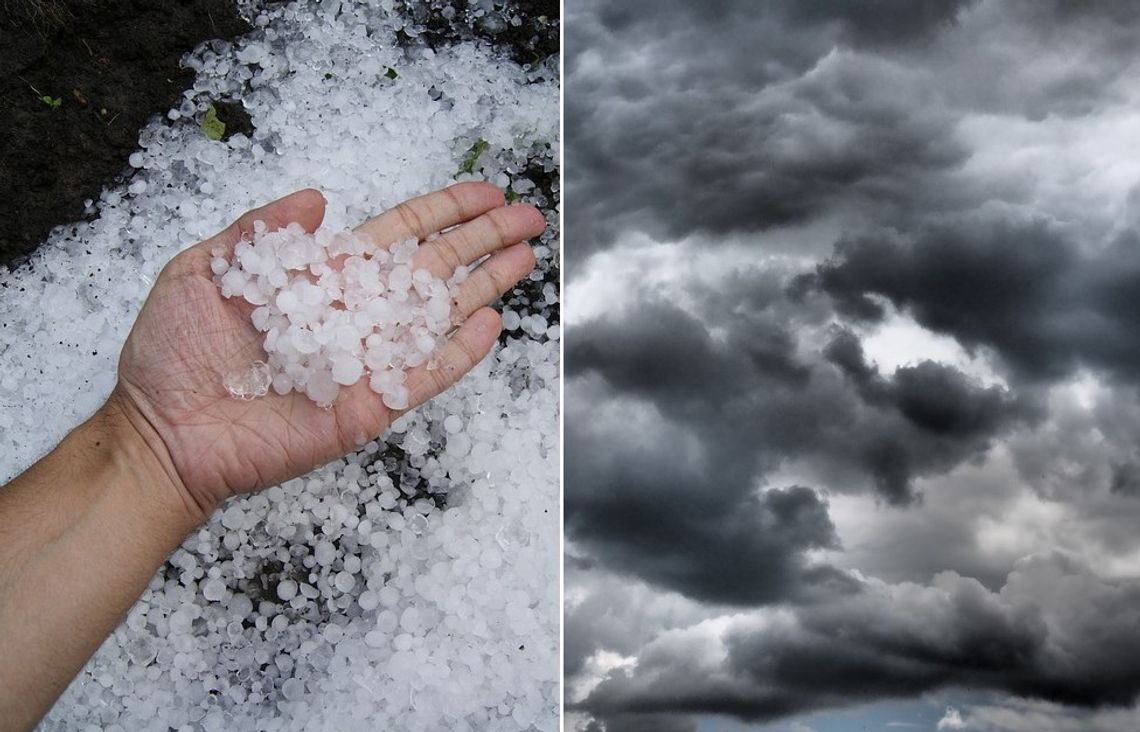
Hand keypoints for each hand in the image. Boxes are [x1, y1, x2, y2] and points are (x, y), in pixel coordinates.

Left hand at [109, 183, 542, 520]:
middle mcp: (355, 314)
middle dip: (483, 240)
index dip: (444, 212)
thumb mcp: (203, 271)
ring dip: (485, 286)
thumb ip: (261, 231)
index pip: (399, 236)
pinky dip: (459, 353)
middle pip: (435, 268)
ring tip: (526, 258)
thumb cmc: (172, 353)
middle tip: (529, 216)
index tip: (485, 192)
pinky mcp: (369, 406)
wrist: (161, 432)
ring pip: (439, 316)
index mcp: (323, 277)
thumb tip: (317, 195)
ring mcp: (366, 361)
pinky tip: (490, 324)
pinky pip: (424, 376)